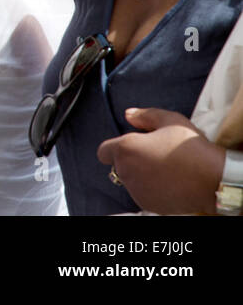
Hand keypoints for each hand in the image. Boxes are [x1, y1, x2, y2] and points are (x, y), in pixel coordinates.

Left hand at [96, 107, 225, 214]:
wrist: (213, 179)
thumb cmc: (191, 148)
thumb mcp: (171, 120)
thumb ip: (145, 115)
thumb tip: (129, 115)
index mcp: (126, 149)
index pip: (104, 151)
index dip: (116, 147)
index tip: (132, 146)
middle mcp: (126, 171)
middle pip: (119, 165)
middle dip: (131, 159)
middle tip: (155, 154)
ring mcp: (136, 190)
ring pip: (130, 179)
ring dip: (140, 174)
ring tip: (165, 168)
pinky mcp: (148, 204)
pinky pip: (143, 193)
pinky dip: (151, 188)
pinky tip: (169, 181)